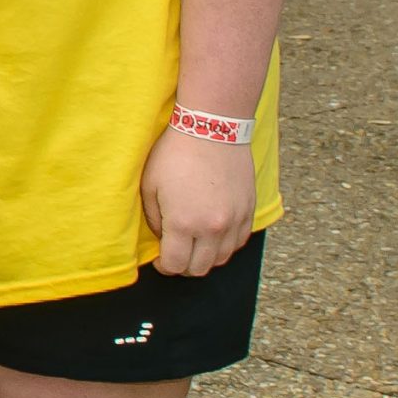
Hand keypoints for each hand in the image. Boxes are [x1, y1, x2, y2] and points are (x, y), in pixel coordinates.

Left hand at [140, 125, 254, 275]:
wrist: (211, 129)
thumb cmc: (174, 155)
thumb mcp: (149, 187)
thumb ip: (154, 220)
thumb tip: (163, 238)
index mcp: (183, 223)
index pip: (175, 265)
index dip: (164, 267)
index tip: (160, 260)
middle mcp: (212, 228)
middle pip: (200, 268)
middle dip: (184, 266)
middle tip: (175, 254)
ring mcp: (234, 220)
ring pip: (222, 258)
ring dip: (206, 257)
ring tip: (193, 244)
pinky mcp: (248, 210)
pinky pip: (239, 242)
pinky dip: (225, 245)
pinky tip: (213, 234)